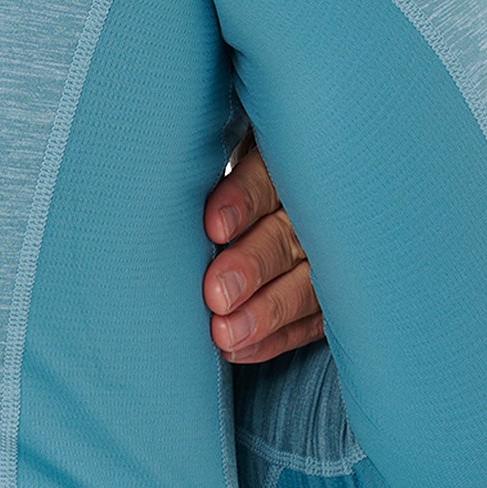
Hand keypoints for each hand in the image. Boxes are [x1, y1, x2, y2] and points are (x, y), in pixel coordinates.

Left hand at [202, 127, 324, 362]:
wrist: (288, 182)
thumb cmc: (233, 158)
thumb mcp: (233, 141)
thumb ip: (201, 144)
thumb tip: (154, 137)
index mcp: (289, 160)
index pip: (267, 179)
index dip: (242, 202)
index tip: (212, 227)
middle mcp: (314, 208)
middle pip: (286, 236)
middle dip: (252, 266)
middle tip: (215, 294)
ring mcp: (330, 254)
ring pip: (305, 284)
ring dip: (265, 312)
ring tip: (224, 335)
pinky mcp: (332, 293)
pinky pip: (311, 321)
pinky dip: (275, 337)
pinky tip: (238, 351)